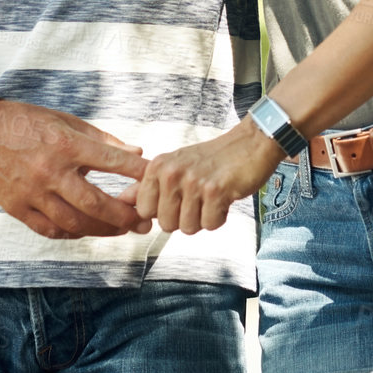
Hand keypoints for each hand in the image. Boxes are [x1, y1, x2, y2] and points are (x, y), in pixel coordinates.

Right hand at [0, 100, 153, 240]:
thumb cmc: (26, 122)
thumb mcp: (65, 120)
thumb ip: (102, 140)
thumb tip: (136, 155)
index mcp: (64, 144)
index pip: (111, 161)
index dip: (138, 174)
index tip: (156, 182)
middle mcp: (49, 171)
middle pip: (95, 203)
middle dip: (125, 216)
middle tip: (145, 222)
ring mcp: (31, 193)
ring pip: (75, 223)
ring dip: (103, 230)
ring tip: (121, 230)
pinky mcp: (17, 208)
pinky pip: (51, 229)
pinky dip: (73, 233)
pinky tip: (88, 230)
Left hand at [134, 117, 284, 233]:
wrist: (250, 143)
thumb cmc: (212, 159)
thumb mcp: (175, 166)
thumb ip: (149, 186)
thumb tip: (123, 201)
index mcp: (158, 166)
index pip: (144, 211)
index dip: (163, 212)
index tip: (178, 200)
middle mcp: (172, 172)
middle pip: (166, 225)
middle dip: (185, 218)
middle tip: (199, 198)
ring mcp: (193, 182)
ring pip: (188, 228)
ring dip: (203, 218)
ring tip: (211, 197)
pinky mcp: (216, 191)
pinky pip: (210, 225)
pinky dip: (220, 217)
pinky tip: (224, 199)